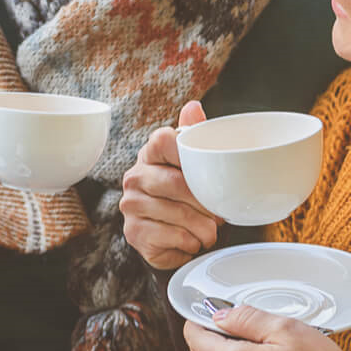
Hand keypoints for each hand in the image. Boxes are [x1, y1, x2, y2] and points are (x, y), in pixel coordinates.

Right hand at [121, 101, 220, 269]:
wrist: (168, 236)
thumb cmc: (185, 195)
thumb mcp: (194, 164)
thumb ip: (195, 135)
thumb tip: (193, 107)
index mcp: (149, 153)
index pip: (164, 141)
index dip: (189, 156)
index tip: (208, 174)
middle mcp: (134, 176)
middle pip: (177, 184)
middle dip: (205, 204)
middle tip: (219, 215)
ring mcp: (131, 205)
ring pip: (178, 215)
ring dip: (203, 228)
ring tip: (209, 231)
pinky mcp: (133, 232)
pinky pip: (172, 237)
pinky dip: (190, 243)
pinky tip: (191, 241)